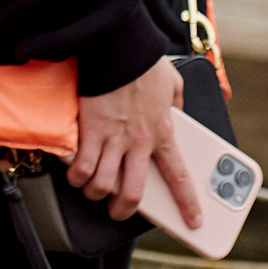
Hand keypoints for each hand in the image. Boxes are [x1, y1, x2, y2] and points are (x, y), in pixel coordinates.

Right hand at [68, 56, 201, 227]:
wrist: (117, 46)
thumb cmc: (143, 61)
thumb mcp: (173, 83)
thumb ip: (177, 104)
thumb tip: (178, 114)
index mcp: (162, 132)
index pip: (179, 177)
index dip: (187, 204)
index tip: (193, 222)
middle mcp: (138, 141)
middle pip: (132, 193)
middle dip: (122, 209)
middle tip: (117, 210)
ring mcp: (112, 137)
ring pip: (101, 185)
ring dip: (94, 192)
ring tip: (91, 188)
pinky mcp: (89, 129)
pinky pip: (79, 165)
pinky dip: (74, 173)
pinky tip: (73, 169)